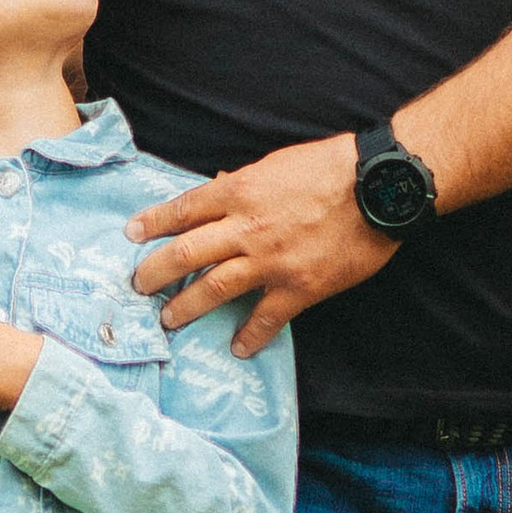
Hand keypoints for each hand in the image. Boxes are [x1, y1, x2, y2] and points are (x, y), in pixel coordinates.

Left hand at [127, 133, 398, 353]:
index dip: (153, 222)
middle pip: (186, 252)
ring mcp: (271, 260)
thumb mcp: (277, 164)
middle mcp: (246, 227)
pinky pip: (267, 317)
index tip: (131, 233)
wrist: (380, 186)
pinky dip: (250, 335)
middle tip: (138, 286)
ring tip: (169, 318)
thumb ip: (243, 183)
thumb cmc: (331, 165)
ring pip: (215, 287)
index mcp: (239, 191)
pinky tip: (239, 348)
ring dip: (186, 305)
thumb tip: (217, 188)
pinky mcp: (300, 286)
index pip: (183, 209)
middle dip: (155, 272)